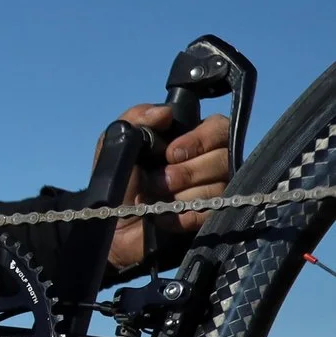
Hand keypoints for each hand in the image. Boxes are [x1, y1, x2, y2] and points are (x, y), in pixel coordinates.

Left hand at [107, 104, 234, 271]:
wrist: (112, 224)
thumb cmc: (118, 182)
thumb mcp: (116, 144)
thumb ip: (135, 120)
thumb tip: (165, 112)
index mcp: (190, 139)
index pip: (219, 127)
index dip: (200, 140)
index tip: (170, 154)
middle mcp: (209, 162)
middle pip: (223, 157)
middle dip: (187, 172)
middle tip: (159, 180)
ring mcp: (215, 190)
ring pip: (220, 185)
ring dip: (181, 195)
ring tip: (156, 199)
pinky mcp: (211, 216)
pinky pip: (213, 211)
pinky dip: (184, 215)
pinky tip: (164, 217)